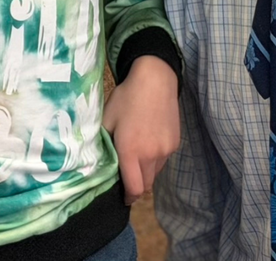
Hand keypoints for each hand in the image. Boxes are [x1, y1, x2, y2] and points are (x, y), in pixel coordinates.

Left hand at [102, 56, 179, 203]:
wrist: (155, 80)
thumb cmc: (126, 97)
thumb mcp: (107, 118)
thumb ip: (103, 143)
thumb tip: (100, 163)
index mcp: (131, 151)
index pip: (134, 189)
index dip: (127, 196)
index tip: (122, 196)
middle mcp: (151, 155)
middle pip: (145, 185)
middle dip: (136, 185)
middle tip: (126, 174)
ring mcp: (165, 150)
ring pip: (155, 173)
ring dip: (146, 171)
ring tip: (137, 152)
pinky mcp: (174, 144)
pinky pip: (163, 160)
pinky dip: (155, 158)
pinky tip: (148, 139)